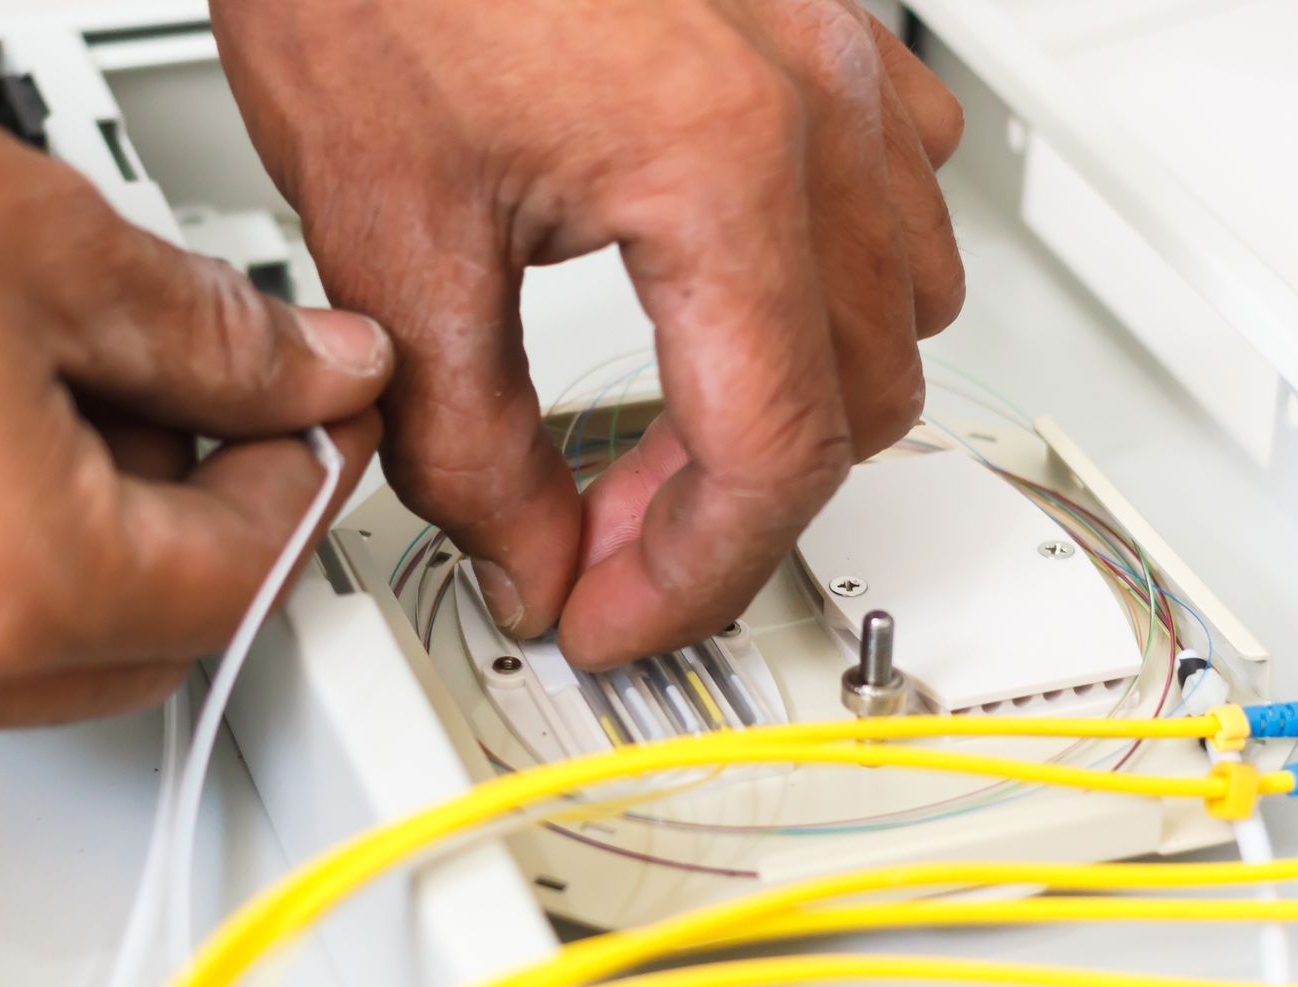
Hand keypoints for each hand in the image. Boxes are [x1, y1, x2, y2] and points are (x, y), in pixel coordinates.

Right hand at [0, 0, 393, 741]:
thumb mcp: (31, 231)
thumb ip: (208, 336)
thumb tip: (308, 369)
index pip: (240, 573)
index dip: (306, 477)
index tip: (323, 412)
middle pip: (137, 634)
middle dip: (200, 517)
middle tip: (215, 397)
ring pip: (15, 643)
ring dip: (81, 537)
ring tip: (60, 381)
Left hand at [212, 0, 962, 665]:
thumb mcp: (389, 229)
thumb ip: (468, 441)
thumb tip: (526, 558)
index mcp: (723, 169)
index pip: (772, 456)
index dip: (695, 580)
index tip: (616, 616)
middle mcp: (816, 112)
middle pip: (856, 406)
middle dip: (733, 505)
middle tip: (616, 535)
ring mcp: (836, 61)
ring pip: (908, 311)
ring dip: (803, 399)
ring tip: (679, 422)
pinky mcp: (819, 28)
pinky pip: (905, 194)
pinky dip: (843, 280)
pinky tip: (751, 286)